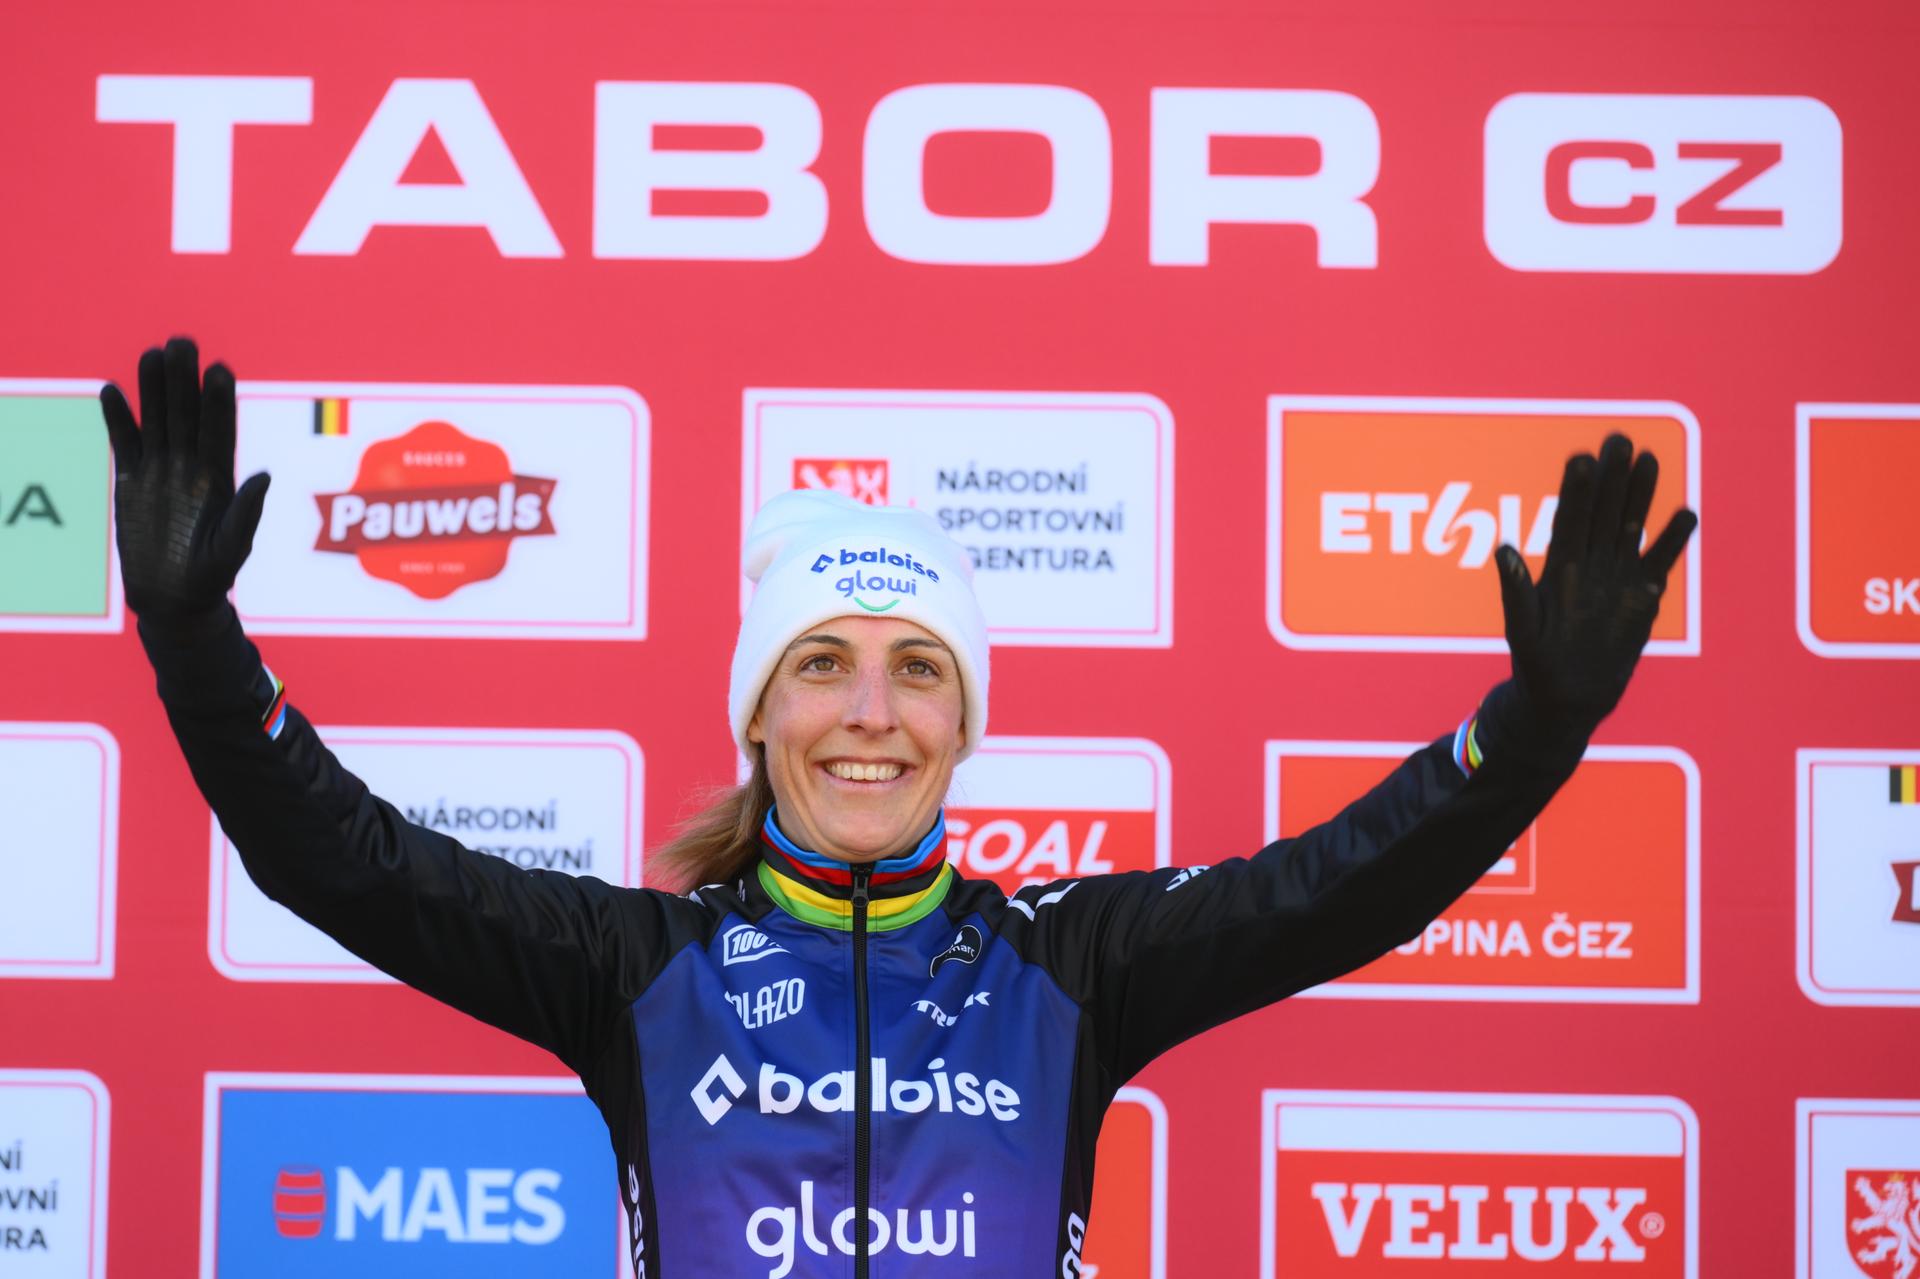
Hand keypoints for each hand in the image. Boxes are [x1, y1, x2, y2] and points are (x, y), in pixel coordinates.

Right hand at [99, 337, 269, 627]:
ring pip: (157, 421)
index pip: (219, 431)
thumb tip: (264, 476)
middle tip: (185, 341)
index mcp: (220, 478)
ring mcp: (160, 470)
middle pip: (187, 415)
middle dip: (186, 380)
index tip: (220, 369)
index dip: (219, 401)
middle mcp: (191, 466)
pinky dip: (118, 420)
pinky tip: (112, 391)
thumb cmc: (212, 575)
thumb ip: (247, 514)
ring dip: (154, 388)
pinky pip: (125, 444)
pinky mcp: (131, 480)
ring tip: (153, 353)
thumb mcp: (233, 548)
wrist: (174, 597)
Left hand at [1495, 433, 1696, 737]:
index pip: (1569, 519)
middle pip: (1602, 512)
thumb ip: (1515, 589)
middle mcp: (1590, 563)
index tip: (1581, 458)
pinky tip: (1685, 515)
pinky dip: (1672, 540)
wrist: (1569, 694)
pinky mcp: (1643, 595)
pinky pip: (1659, 561)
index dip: (1574, 490)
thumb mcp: (1522, 627)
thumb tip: (1501, 550)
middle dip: (1610, 477)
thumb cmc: (1537, 660)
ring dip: (1640, 495)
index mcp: (1558, 566)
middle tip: (1619, 439)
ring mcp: (1617, 575)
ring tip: (1649, 459)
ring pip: (1630, 527)